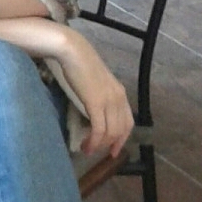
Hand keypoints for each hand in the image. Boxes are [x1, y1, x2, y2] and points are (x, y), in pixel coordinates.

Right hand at [57, 27, 133, 156]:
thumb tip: (97, 110)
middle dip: (109, 144)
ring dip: (100, 145)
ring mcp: (109, 101)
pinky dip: (94, 141)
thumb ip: (102, 94)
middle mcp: (119, 98)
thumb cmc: (81, 63)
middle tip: (96, 151)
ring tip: (87, 149)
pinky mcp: (96, 103)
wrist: (73, 51)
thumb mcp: (97, 81)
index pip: (128, 122)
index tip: (113, 150)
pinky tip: (86, 145)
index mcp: (120, 93)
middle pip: (120, 130)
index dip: (122, 138)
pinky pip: (99, 129)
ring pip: (110, 132)